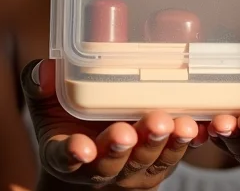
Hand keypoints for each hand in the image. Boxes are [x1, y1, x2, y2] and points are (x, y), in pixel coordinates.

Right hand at [21, 59, 206, 186]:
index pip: (66, 158)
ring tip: (169, 123)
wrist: (96, 155)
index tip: (82, 148)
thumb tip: (44, 69)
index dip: (73, 154)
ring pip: (148, 161)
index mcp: (68, 154)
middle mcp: (101, 169)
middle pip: (113, 164)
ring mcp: (134, 169)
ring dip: (159, 144)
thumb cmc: (71, 123)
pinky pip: (177, 155)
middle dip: (121, 148)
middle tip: (128, 132)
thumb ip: (40, 85)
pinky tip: (198, 128)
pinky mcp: (162, 162)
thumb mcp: (48, 106)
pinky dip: (188, 143)